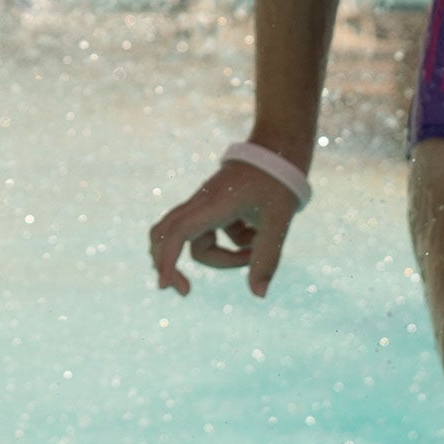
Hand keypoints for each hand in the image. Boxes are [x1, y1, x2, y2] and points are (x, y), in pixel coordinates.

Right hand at [148, 157, 300, 298]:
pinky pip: (211, 234)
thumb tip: (258, 295)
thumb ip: (267, 258)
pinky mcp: (213, 207)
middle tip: (186, 291)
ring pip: (193, 240)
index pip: (178, 234)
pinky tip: (256, 233)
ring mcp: (204, 205)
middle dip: (169, 262)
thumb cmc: (278, 182)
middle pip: (165, 234)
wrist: (279, 147)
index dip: (167, 260)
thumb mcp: (278, 221)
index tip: (165, 286)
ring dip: (219, 257)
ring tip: (252, 254)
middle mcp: (201, 204)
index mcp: (213, 205)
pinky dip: (230, 245)